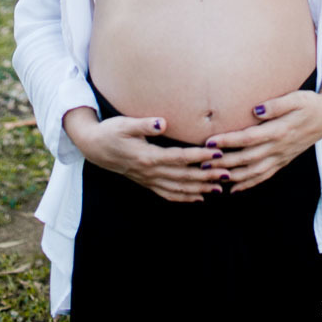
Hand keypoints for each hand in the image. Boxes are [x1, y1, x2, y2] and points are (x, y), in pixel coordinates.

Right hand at [62, 107, 224, 202]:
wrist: (93, 147)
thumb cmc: (110, 131)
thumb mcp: (124, 124)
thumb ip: (144, 125)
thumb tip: (162, 123)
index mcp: (148, 157)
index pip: (180, 158)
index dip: (199, 156)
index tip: (217, 153)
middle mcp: (150, 172)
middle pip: (183, 176)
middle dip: (207, 176)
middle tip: (228, 174)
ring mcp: (148, 180)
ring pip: (178, 188)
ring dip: (199, 189)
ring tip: (219, 189)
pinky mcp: (146, 182)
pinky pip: (167, 194)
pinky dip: (184, 197)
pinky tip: (197, 198)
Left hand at [203, 66, 321, 193]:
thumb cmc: (309, 103)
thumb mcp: (296, 98)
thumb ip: (275, 105)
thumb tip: (254, 110)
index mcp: (279, 131)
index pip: (248, 138)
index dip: (228, 141)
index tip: (209, 142)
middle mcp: (279, 147)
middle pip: (247, 159)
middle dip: (224, 162)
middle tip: (202, 163)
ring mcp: (281, 156)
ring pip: (254, 172)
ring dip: (232, 176)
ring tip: (212, 176)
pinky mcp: (283, 160)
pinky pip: (264, 176)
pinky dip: (249, 183)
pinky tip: (235, 188)